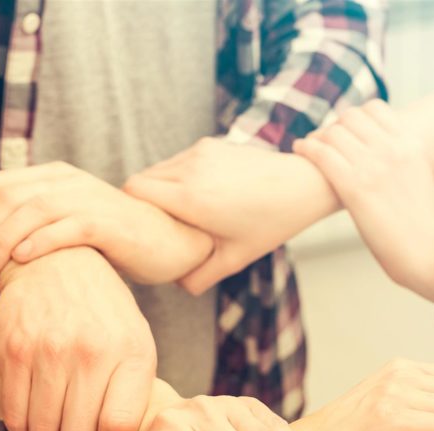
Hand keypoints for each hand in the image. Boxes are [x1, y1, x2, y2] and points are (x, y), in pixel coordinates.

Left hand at [0, 162, 212, 286]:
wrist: (171, 241)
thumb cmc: (115, 241)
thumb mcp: (67, 223)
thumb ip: (33, 223)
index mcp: (52, 176)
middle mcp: (66, 181)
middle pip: (5, 197)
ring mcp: (88, 199)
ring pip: (30, 211)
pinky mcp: (108, 223)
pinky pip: (66, 227)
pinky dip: (39, 242)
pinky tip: (21, 261)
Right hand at [0, 247, 155, 430]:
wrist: (59, 263)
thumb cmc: (104, 315)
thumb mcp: (136, 342)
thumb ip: (135, 391)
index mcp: (131, 353)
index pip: (119, 428)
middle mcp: (91, 351)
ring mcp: (49, 350)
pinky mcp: (13, 349)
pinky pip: (14, 414)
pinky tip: (34, 429)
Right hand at [124, 138, 337, 294]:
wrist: (302, 185)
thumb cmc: (270, 225)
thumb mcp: (234, 259)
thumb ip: (198, 276)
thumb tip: (174, 283)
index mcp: (191, 198)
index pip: (132, 192)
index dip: (131, 212)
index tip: (142, 231)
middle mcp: (190, 169)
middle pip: (140, 180)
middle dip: (143, 203)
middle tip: (158, 227)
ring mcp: (200, 152)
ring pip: (158, 169)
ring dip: (161, 189)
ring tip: (179, 214)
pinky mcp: (210, 144)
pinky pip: (178, 160)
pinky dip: (178, 177)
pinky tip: (199, 196)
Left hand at [294, 100, 433, 301]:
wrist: (426, 251)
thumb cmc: (419, 223)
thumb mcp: (418, 176)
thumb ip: (399, 157)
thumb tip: (375, 152)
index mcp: (410, 144)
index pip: (374, 109)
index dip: (354, 118)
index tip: (345, 132)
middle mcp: (393, 149)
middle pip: (350, 118)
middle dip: (334, 127)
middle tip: (324, 142)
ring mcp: (373, 166)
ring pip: (333, 133)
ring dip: (317, 137)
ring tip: (308, 146)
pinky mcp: (355, 187)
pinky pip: (321, 154)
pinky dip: (306, 147)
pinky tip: (300, 150)